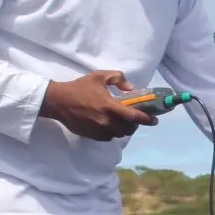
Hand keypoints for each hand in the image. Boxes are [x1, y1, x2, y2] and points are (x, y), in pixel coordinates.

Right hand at [39, 71, 155, 140]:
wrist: (59, 101)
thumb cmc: (80, 87)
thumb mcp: (100, 76)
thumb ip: (118, 78)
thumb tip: (130, 89)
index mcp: (110, 106)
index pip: (134, 116)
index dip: (147, 119)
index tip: (155, 120)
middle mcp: (106, 121)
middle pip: (128, 129)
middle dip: (135, 125)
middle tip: (136, 118)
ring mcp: (99, 130)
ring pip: (119, 134)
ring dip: (124, 129)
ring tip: (124, 122)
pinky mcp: (92, 136)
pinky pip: (108, 138)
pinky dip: (113, 133)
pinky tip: (111, 125)